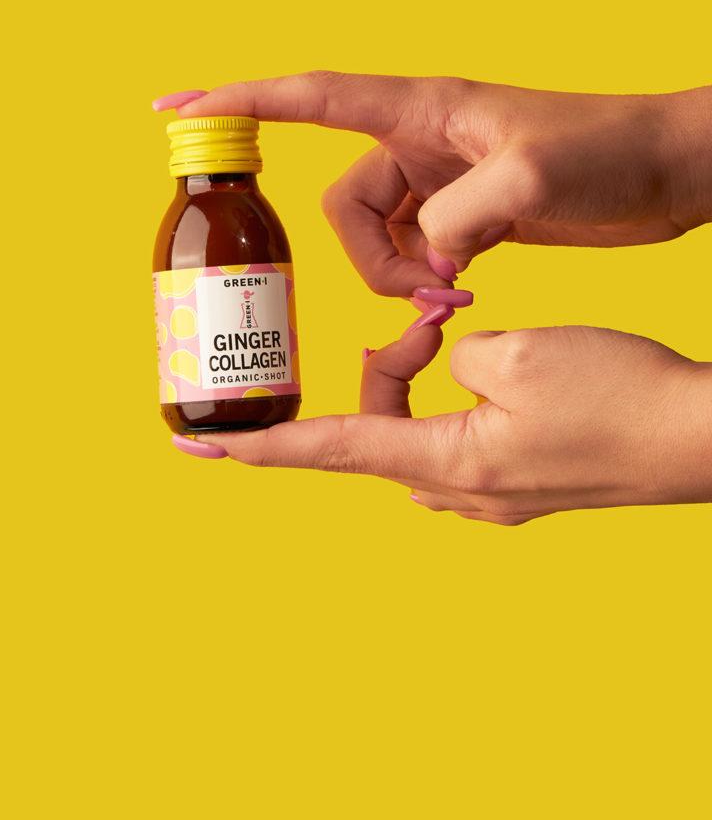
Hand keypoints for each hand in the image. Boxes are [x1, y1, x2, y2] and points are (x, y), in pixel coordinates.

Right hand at [162, 74, 711, 295]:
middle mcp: (418, 139)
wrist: (676, 170)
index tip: (171, 108)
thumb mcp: (531, 179)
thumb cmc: (612, 150)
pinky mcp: (466, 214)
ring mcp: (440, 179)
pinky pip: (410, 255)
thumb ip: (459, 219)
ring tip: (456, 299)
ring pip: (373, 239)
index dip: (234, 101)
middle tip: (427, 295)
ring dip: (400, 280)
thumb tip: (424, 260)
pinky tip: (464, 298)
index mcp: (418, 109)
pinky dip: (424, 286)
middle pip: (341, 204)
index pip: (304, 96)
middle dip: (367, 260)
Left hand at [177, 320, 711, 525]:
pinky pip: (461, 439)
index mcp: (447, 466)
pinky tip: (491, 364)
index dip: (256, 447)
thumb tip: (441, 368)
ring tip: (455, 331)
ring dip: (420, 380)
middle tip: (424, 320)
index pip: (323, 451)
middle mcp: (461, 496)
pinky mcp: (530, 486)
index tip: (196, 448)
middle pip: (371, 431)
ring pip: (418, 431)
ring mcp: (497, 499)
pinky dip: (457, 397)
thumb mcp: (513, 354)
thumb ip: (445, 356)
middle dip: (378, 370)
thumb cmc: (623, 395)